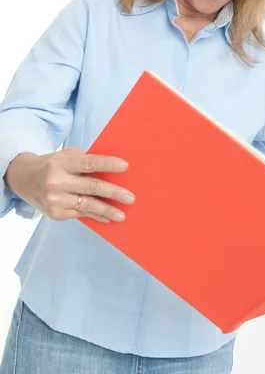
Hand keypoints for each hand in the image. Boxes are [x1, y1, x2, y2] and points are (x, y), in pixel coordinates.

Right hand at [5, 146, 134, 222]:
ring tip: (122, 215)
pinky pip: (81, 214)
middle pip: (90, 187)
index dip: (107, 164)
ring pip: (87, 205)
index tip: (125, 166)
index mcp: (61, 163)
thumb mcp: (67, 156)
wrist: (25, 179)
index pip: (88, 163)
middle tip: (130, 198)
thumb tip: (114, 170)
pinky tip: (107, 217)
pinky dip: (96, 215)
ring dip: (107, 210)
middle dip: (113, 193)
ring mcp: (54, 199)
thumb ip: (86, 160)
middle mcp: (56, 181)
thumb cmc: (54, 165)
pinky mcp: (55, 213)